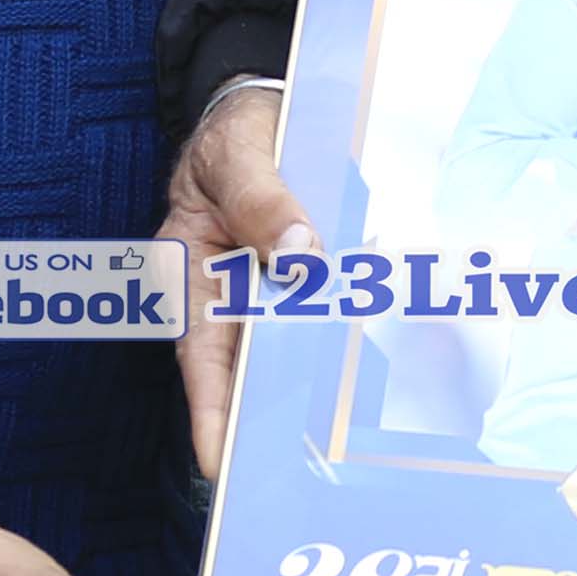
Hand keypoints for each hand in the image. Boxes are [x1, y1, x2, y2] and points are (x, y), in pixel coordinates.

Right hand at [161, 78, 321, 475]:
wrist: (265, 106)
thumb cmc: (236, 131)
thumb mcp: (238, 155)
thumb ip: (263, 201)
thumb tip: (300, 254)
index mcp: (192, 274)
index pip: (201, 354)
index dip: (212, 412)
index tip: (219, 463)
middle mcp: (230, 296)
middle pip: (252, 367)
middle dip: (273, 416)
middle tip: (300, 469)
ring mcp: (272, 293)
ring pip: (296, 348)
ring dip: (319, 381)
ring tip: (347, 436)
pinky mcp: (311, 283)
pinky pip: (329, 317)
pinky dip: (349, 339)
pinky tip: (385, 366)